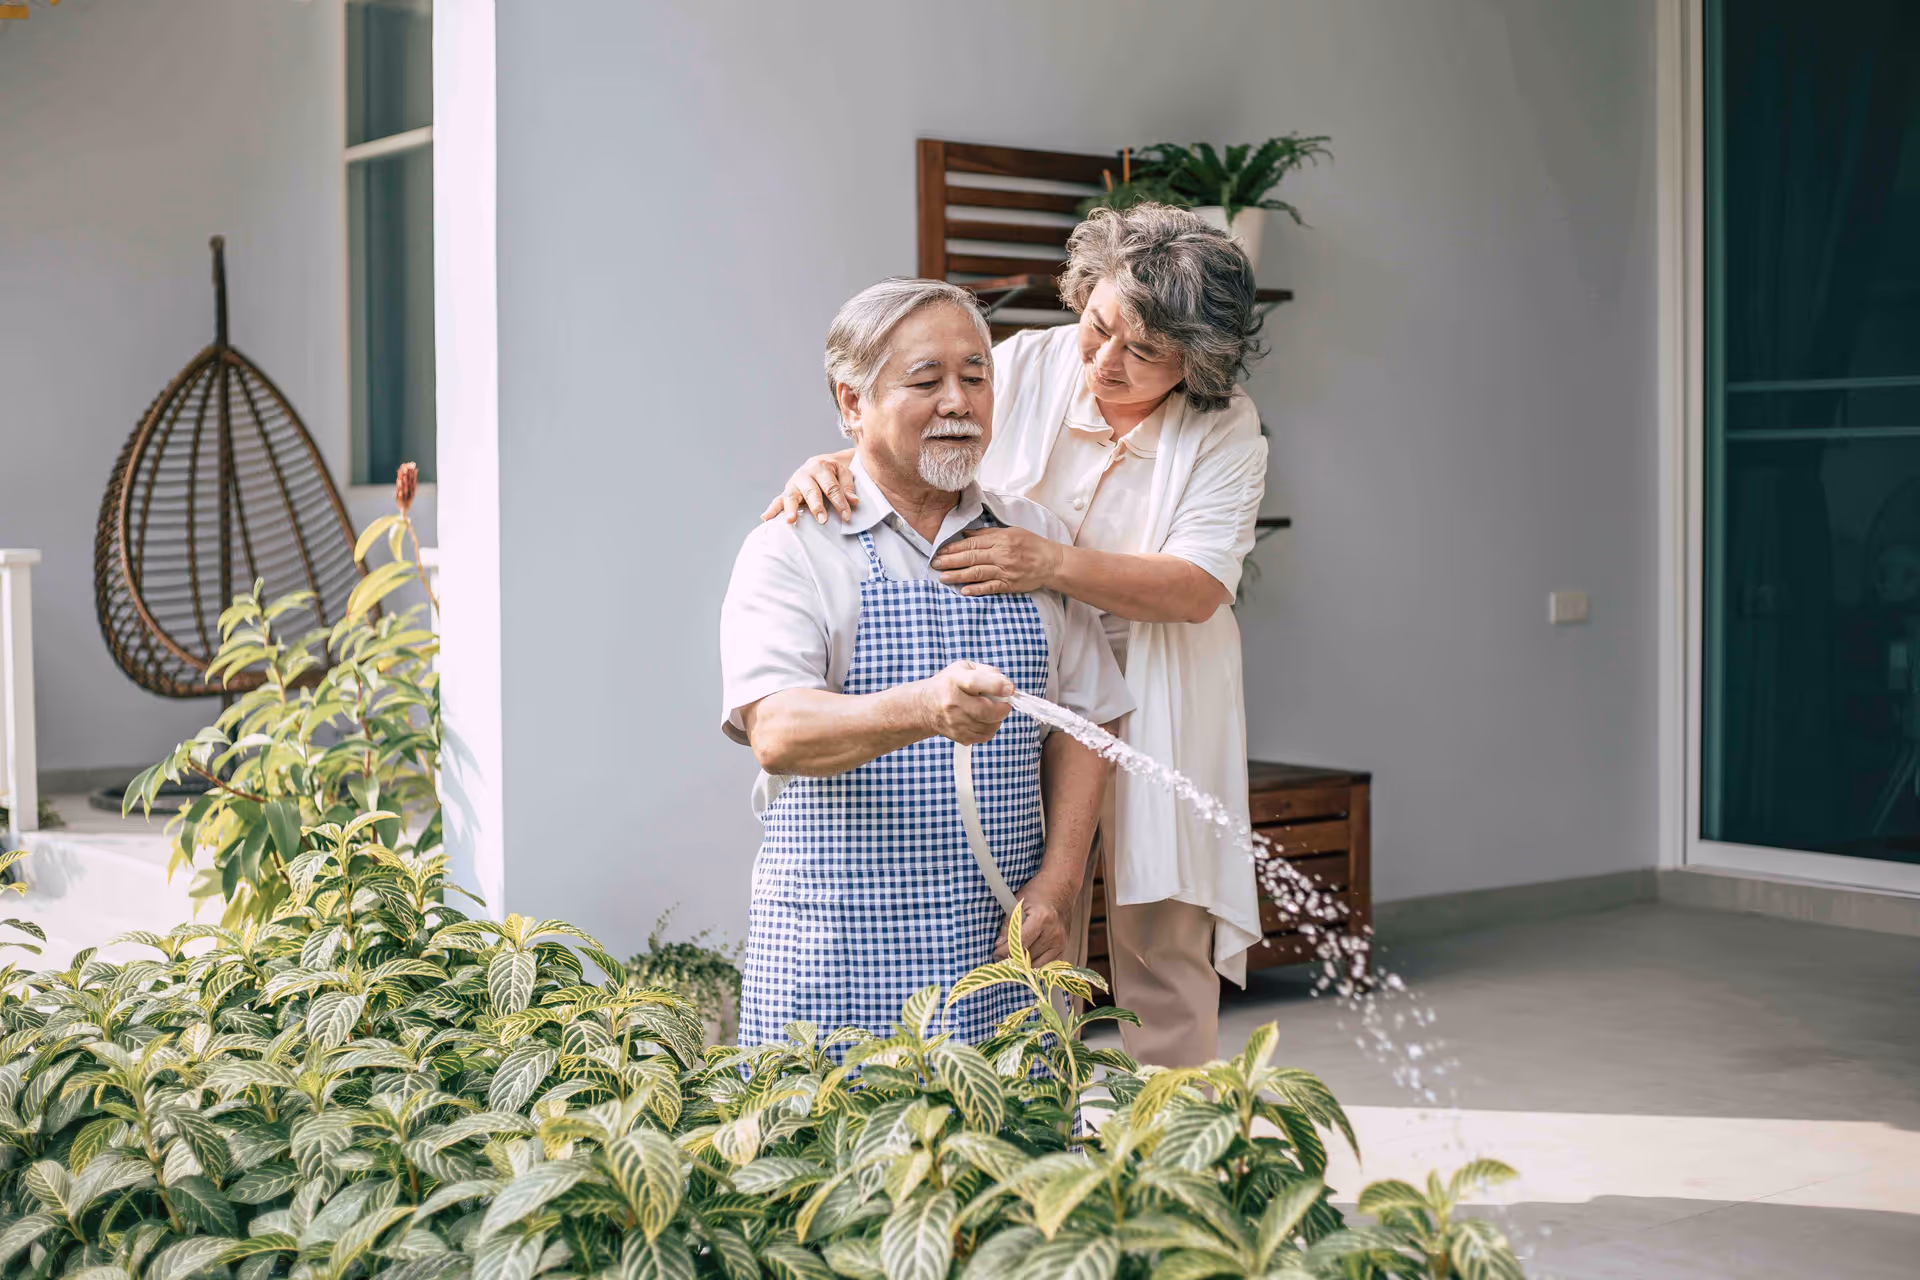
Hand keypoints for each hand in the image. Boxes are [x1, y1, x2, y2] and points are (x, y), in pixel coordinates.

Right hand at [761, 450, 857, 524]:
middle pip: (810, 491)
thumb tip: (853, 501)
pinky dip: (772, 509)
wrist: (823, 463)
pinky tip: (766, 518)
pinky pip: (778, 500)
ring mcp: (793, 484)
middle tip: (822, 520)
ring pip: (791, 496)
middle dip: (816, 506)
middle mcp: (804, 474)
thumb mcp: (844, 473)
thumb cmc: (835, 472)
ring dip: (790, 509)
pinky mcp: (787, 492)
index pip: (831, 487)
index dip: (840, 502)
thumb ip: (848, 486)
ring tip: (790, 521)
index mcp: (820, 466)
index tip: (846, 516)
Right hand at [916, 660, 1012, 744]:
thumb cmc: (950, 684)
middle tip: (1004, 704)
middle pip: (986, 711)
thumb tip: (1009, 687)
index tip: (1009, 689)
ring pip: (989, 726)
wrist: (926, 706)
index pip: (975, 682)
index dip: (997, 686)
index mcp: (955, 681)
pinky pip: (985, 736)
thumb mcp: (966, 668)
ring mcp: (954, 722)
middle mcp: (952, 703)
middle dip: (1002, 708)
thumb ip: (989, 673)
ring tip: (990, 710)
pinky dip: (990, 728)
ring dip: (997, 719)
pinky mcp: (959, 736)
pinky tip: (984, 720)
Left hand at [932, 526, 1065, 595]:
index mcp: (1000, 540)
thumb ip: (988, 534)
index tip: (940, 551)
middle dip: (950, 561)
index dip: (954, 548)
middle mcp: (1001, 555)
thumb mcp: (1011, 532)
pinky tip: (964, 591)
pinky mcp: (1010, 584)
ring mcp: (1005, 570)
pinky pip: (991, 587)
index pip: (972, 543)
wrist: (1051, 562)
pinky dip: (977, 589)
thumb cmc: (1031, 544)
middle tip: (935, 564)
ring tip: (943, 578)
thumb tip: (966, 534)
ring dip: (959, 576)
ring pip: (977, 573)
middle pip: (971, 558)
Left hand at [996, 871, 1076, 966]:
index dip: (1004, 951)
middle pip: (1027, 955)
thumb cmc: (1038, 893)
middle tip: (999, 956)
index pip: (1020, 943)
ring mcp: (1061, 941)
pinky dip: (1035, 963)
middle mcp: (1054, 932)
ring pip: (1036, 963)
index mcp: (1042, 918)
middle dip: (1011, 958)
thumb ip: (1008, 925)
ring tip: (1012, 955)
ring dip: (1022, 962)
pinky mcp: (1064, 947)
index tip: (995, 953)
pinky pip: (1047, 964)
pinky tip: (1026, 957)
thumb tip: (999, 945)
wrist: (1062, 888)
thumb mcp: (1018, 903)